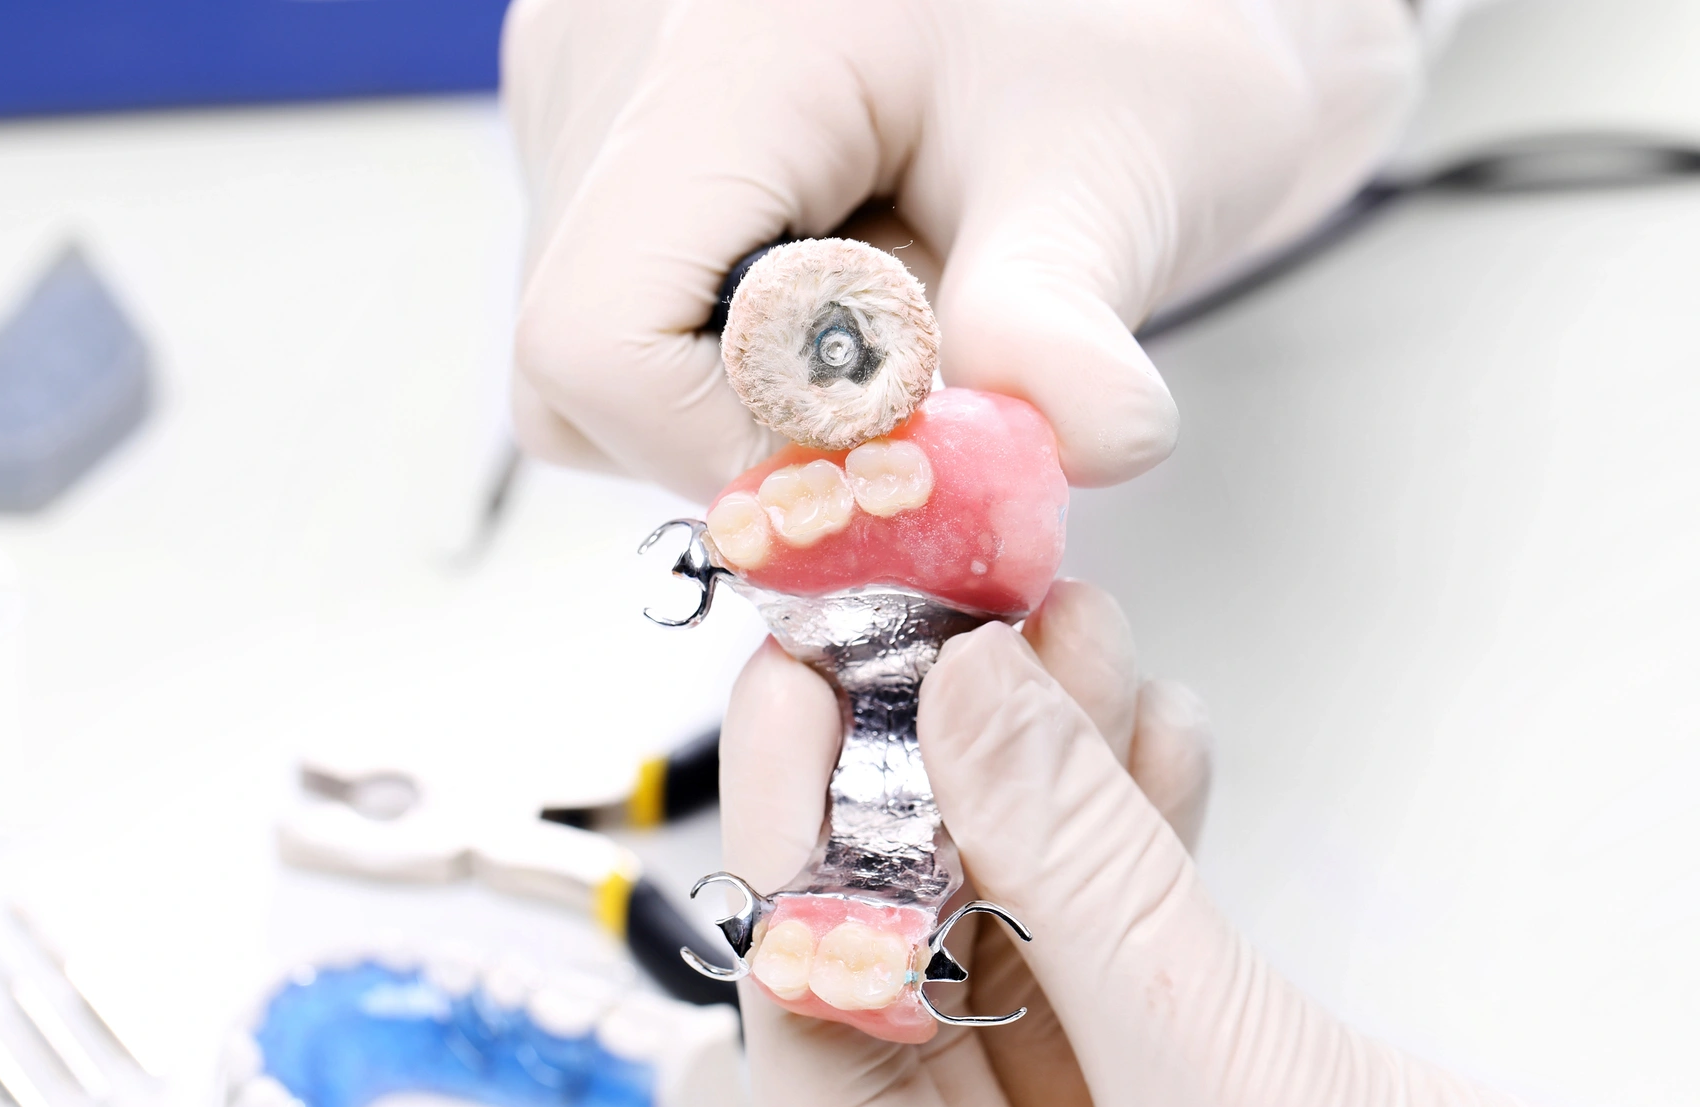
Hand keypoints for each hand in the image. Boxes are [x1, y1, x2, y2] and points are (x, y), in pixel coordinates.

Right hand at [503, 0, 1421, 498]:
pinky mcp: (591, 124)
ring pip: (587, 356)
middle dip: (749, 428)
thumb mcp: (1117, 169)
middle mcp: (609, 60)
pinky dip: (721, 349)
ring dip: (738, 393)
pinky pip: (610, 309)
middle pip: (581, 365)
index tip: (867, 467)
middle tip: (905, 382)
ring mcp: (583, 90)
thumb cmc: (1113, 45)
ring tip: (880, 304)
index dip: (721, 451)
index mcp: (726, 54)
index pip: (601, 337)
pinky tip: (829, 281)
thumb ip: (1066, 325)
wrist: (1093, 1)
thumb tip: (1078, 443)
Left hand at [721, 578, 1699, 1106]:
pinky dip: (1135, 835)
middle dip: (931, 790)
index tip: (806, 694)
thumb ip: (1085, 891)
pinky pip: (1125, 948)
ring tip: (1058, 639)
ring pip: (1022, 940)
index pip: (818, 1046)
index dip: (800, 856)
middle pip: (910, 973)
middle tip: (925, 635)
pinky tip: (1144, 735)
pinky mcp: (1209, 1101)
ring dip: (1042, 786)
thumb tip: (964, 712)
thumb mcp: (1241, 1100)